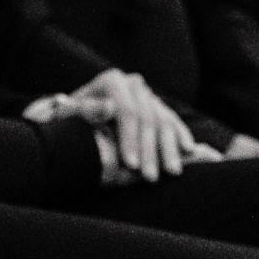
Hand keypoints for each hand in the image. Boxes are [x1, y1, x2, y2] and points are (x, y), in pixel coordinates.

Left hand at [77, 69, 199, 182]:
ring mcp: (148, 96)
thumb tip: (110, 107)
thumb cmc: (69, 120)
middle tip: (150, 177)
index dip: (131, 139)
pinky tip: (189, 151)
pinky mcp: (158, 107)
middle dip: (150, 151)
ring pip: (164, 122)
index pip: (128, 111)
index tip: (131, 164)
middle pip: (148, 119)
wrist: (75, 119)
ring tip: (172, 172)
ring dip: (169, 149)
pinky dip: (181, 136)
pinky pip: (173, 122)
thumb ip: (87, 110)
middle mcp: (134, 85)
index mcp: (113, 81)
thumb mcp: (69, 115)